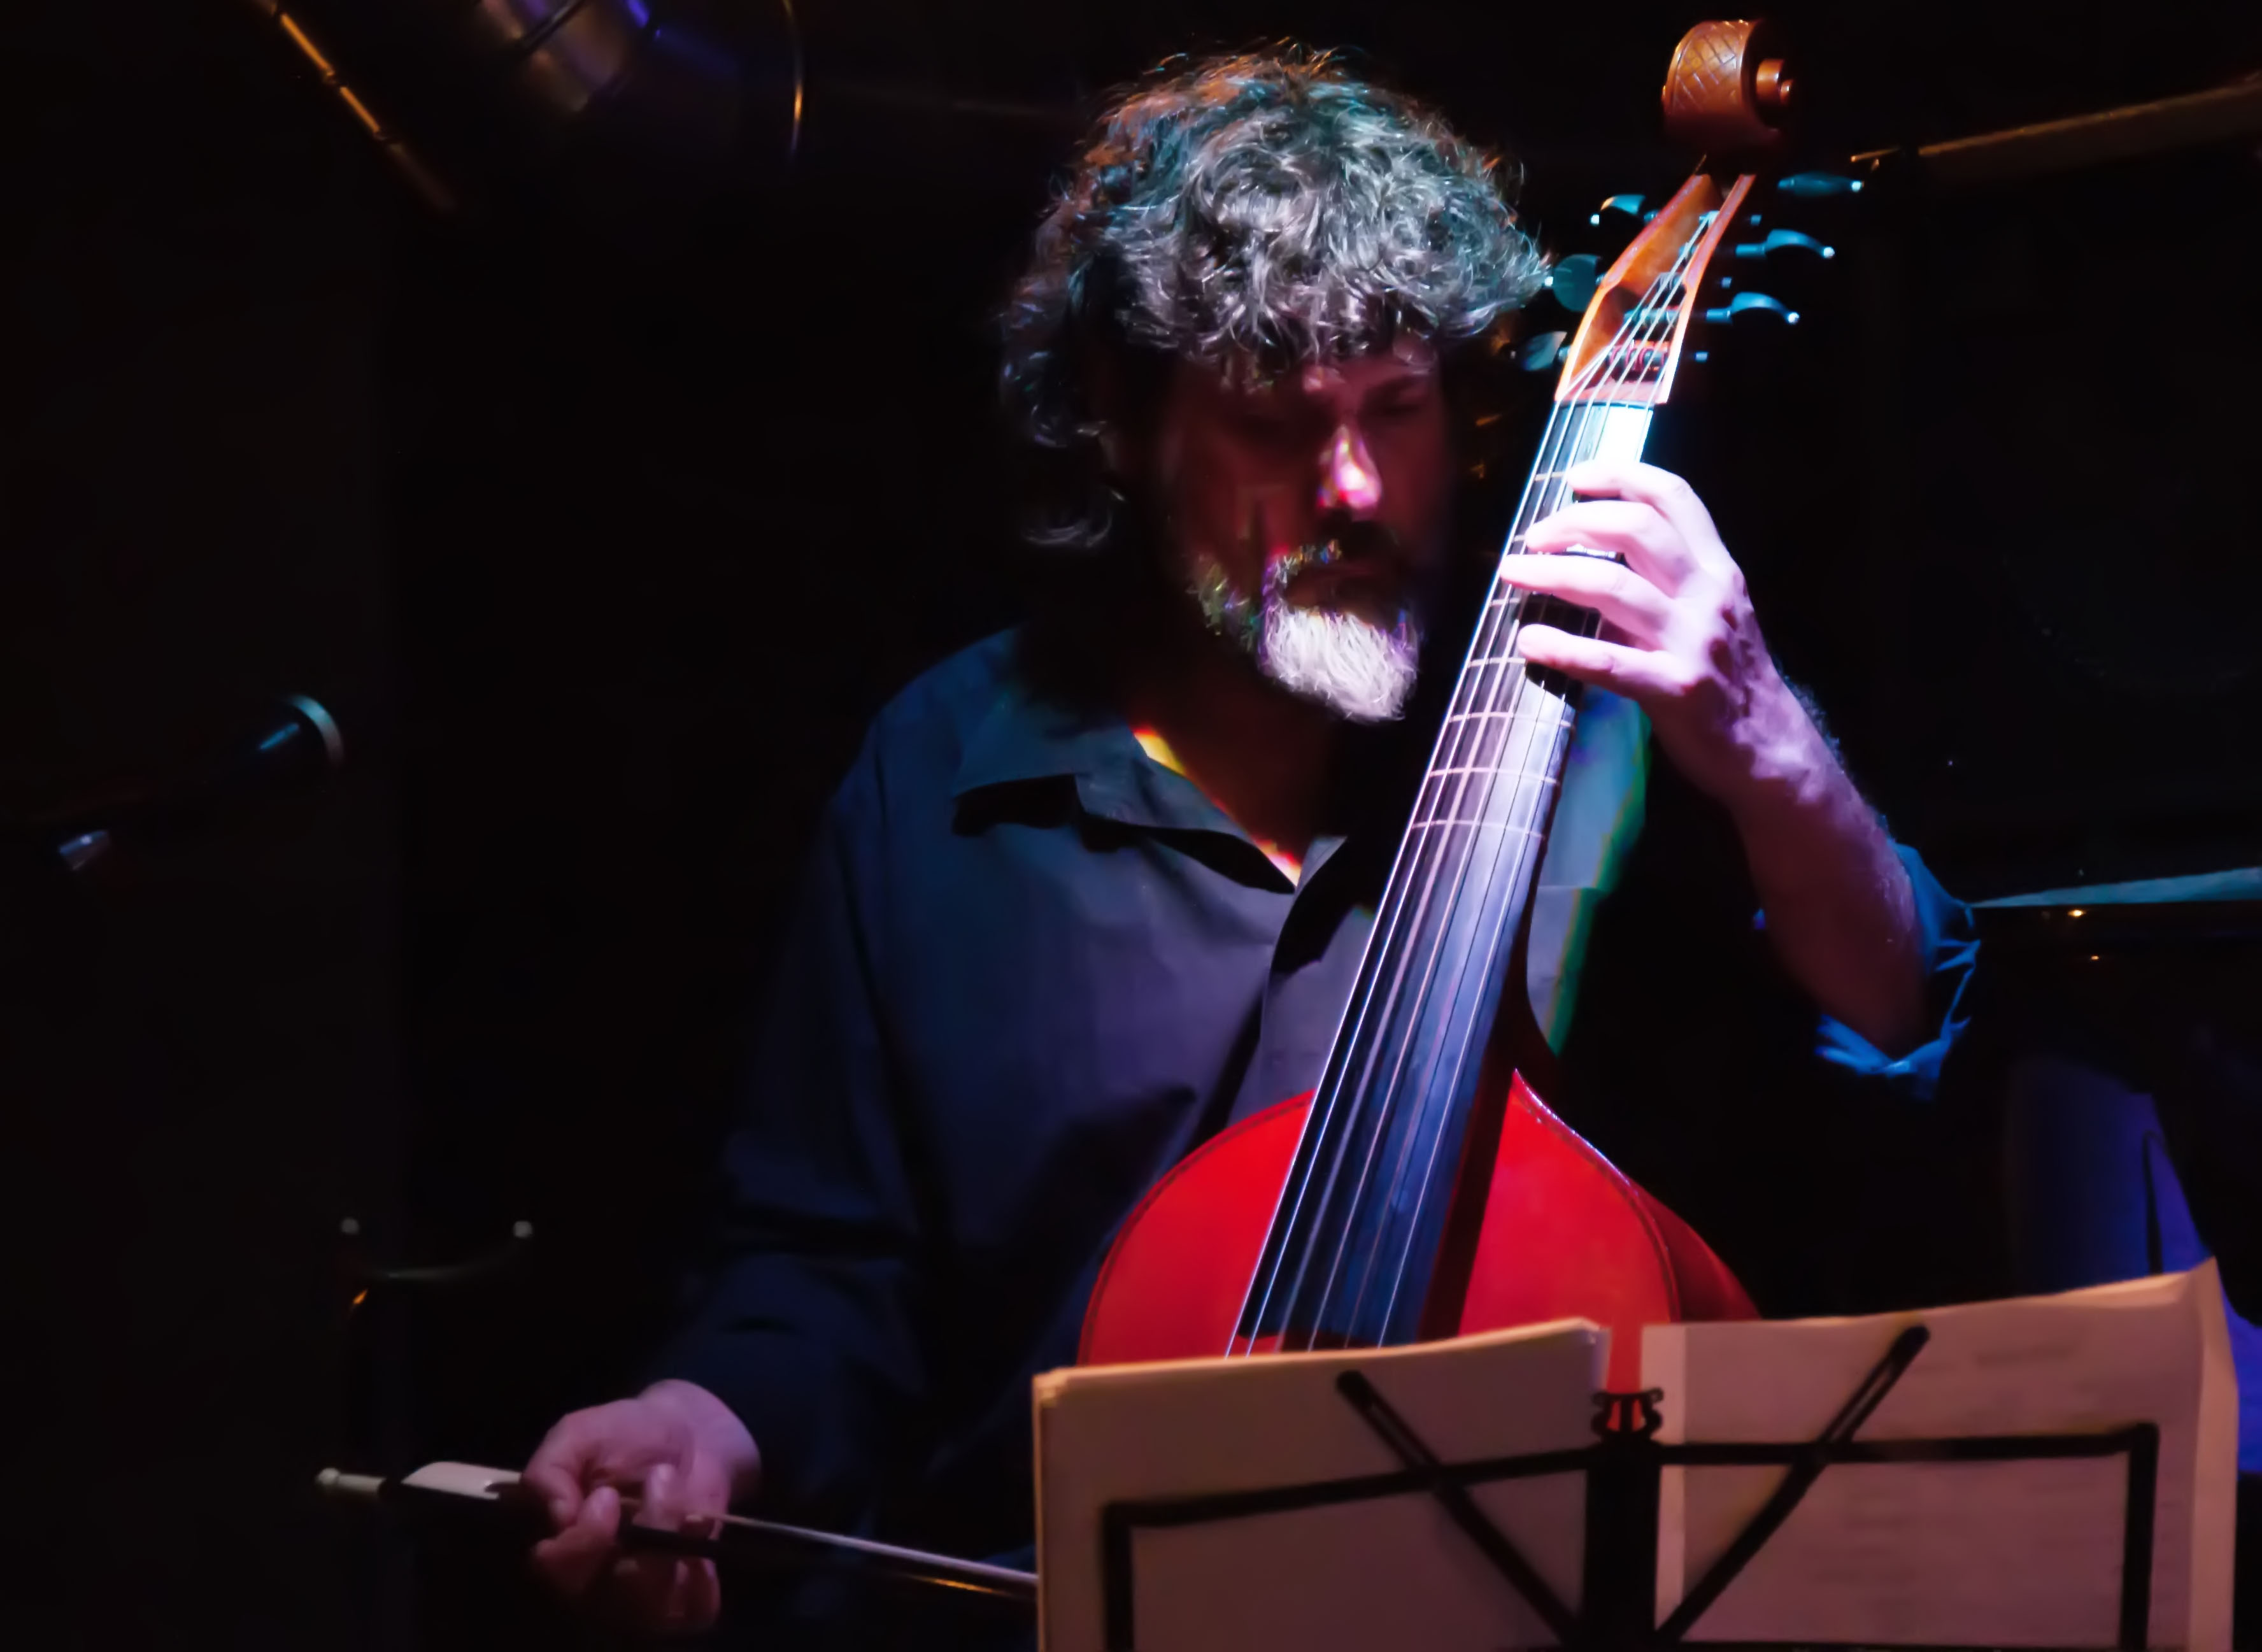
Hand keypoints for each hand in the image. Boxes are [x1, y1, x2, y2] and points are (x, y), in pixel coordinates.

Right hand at [523, 1379, 761, 1634]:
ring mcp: (641, 1594)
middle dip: (645, 1529)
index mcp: (561, 1546)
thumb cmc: (623, 1436)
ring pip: (654, 1603)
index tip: (607, 1496)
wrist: (686, 1434)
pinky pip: (694, 1610)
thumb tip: (557, 1517)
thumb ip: (549, 1470)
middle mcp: (595, 1582)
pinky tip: (700, 1531)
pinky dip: (702, 1576)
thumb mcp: (578, 1435)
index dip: (584, 1540)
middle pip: (610, 1594)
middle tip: (660, 1476)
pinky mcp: (684, 1593)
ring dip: (675, 1537)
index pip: (557, 1571)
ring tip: (680, 1489)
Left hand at [1501, 459, 1821, 811]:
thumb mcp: (1712, 615)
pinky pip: (1609, 662)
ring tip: (1513, 574)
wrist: (1768, 750)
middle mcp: (1709, 596)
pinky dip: (1564, 648)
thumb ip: (1667, 582)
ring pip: (1614, 587)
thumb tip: (1592, 557)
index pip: (1673, 497)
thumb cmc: (1728, 680)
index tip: (1575, 477)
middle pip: (1636, 529)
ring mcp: (1693, 642)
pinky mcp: (1675, 689)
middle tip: (1532, 538)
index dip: (1621, 475)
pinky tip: (1528, 641)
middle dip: (1575, 522)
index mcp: (1717, 570)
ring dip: (1553, 573)